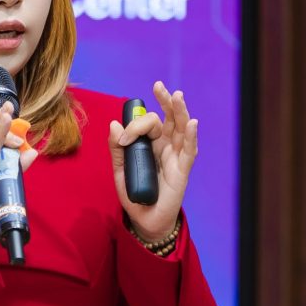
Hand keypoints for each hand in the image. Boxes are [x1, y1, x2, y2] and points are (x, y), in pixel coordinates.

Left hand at [107, 81, 197, 242]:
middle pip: (168, 119)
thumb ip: (117, 148)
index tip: (123, 137)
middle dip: (165, 101)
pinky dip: (191, 136)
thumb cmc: (134, 193)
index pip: (147, 123)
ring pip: (181, 129)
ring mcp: (175, 156)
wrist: (143, 218)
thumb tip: (113, 124)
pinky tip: (191, 123)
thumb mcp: (120, 169)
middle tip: (158, 86)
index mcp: (150, 143)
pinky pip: (189, 151)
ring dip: (180, 111)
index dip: (135, 124)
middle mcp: (165, 146)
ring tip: (177, 96)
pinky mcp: (182, 170)